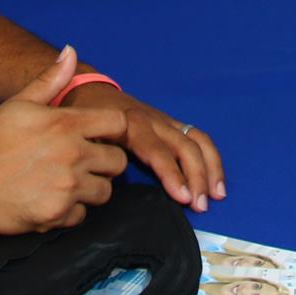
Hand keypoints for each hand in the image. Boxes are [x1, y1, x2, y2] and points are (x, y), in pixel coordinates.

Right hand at [0, 47, 129, 235]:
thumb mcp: (19, 104)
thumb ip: (50, 80)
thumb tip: (71, 52)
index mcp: (66, 124)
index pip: (118, 124)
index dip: (114, 130)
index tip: (102, 137)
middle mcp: (72, 155)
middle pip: (118, 162)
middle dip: (105, 162)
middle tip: (84, 163)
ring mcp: (66, 187)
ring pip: (104, 191)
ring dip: (90, 188)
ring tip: (66, 182)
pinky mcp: (57, 215)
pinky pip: (82, 215)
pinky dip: (70, 211)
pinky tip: (50, 200)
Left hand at [65, 83, 225, 213]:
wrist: (86, 89)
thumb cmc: (81, 116)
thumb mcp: (79, 131)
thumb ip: (91, 149)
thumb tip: (103, 177)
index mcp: (131, 123)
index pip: (157, 150)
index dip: (171, 173)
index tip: (182, 197)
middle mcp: (153, 120)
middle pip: (184, 145)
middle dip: (196, 175)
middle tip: (200, 205)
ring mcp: (164, 121)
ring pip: (196, 140)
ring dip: (210, 168)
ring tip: (216, 196)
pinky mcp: (170, 124)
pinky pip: (197, 138)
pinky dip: (211, 159)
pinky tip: (215, 183)